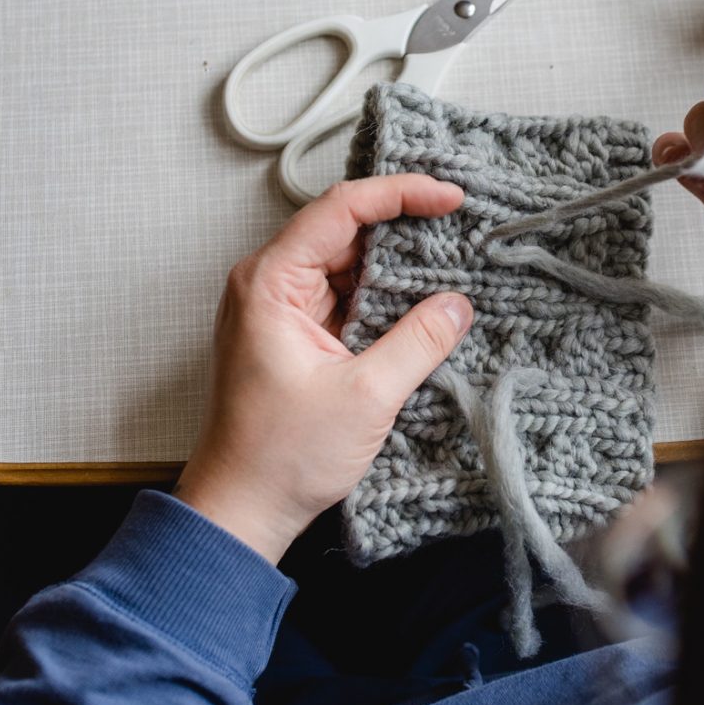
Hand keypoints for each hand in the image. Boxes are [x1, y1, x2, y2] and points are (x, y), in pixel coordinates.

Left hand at [175, 176, 471, 563]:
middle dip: (404, 225)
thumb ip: (417, 341)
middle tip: (462, 223)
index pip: (340, 209)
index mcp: (270, 283)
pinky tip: (424, 300)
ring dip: (397, 263)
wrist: (241, 510)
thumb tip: (458, 304)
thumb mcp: (365, 396)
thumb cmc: (281, 456)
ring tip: (455, 257)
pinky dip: (384, 295)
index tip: (450, 198)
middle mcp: (269, 285)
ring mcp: (281, 311)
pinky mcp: (296, 336)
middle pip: (344, 230)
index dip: (399, 194)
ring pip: (347, 263)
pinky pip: (345, 297)